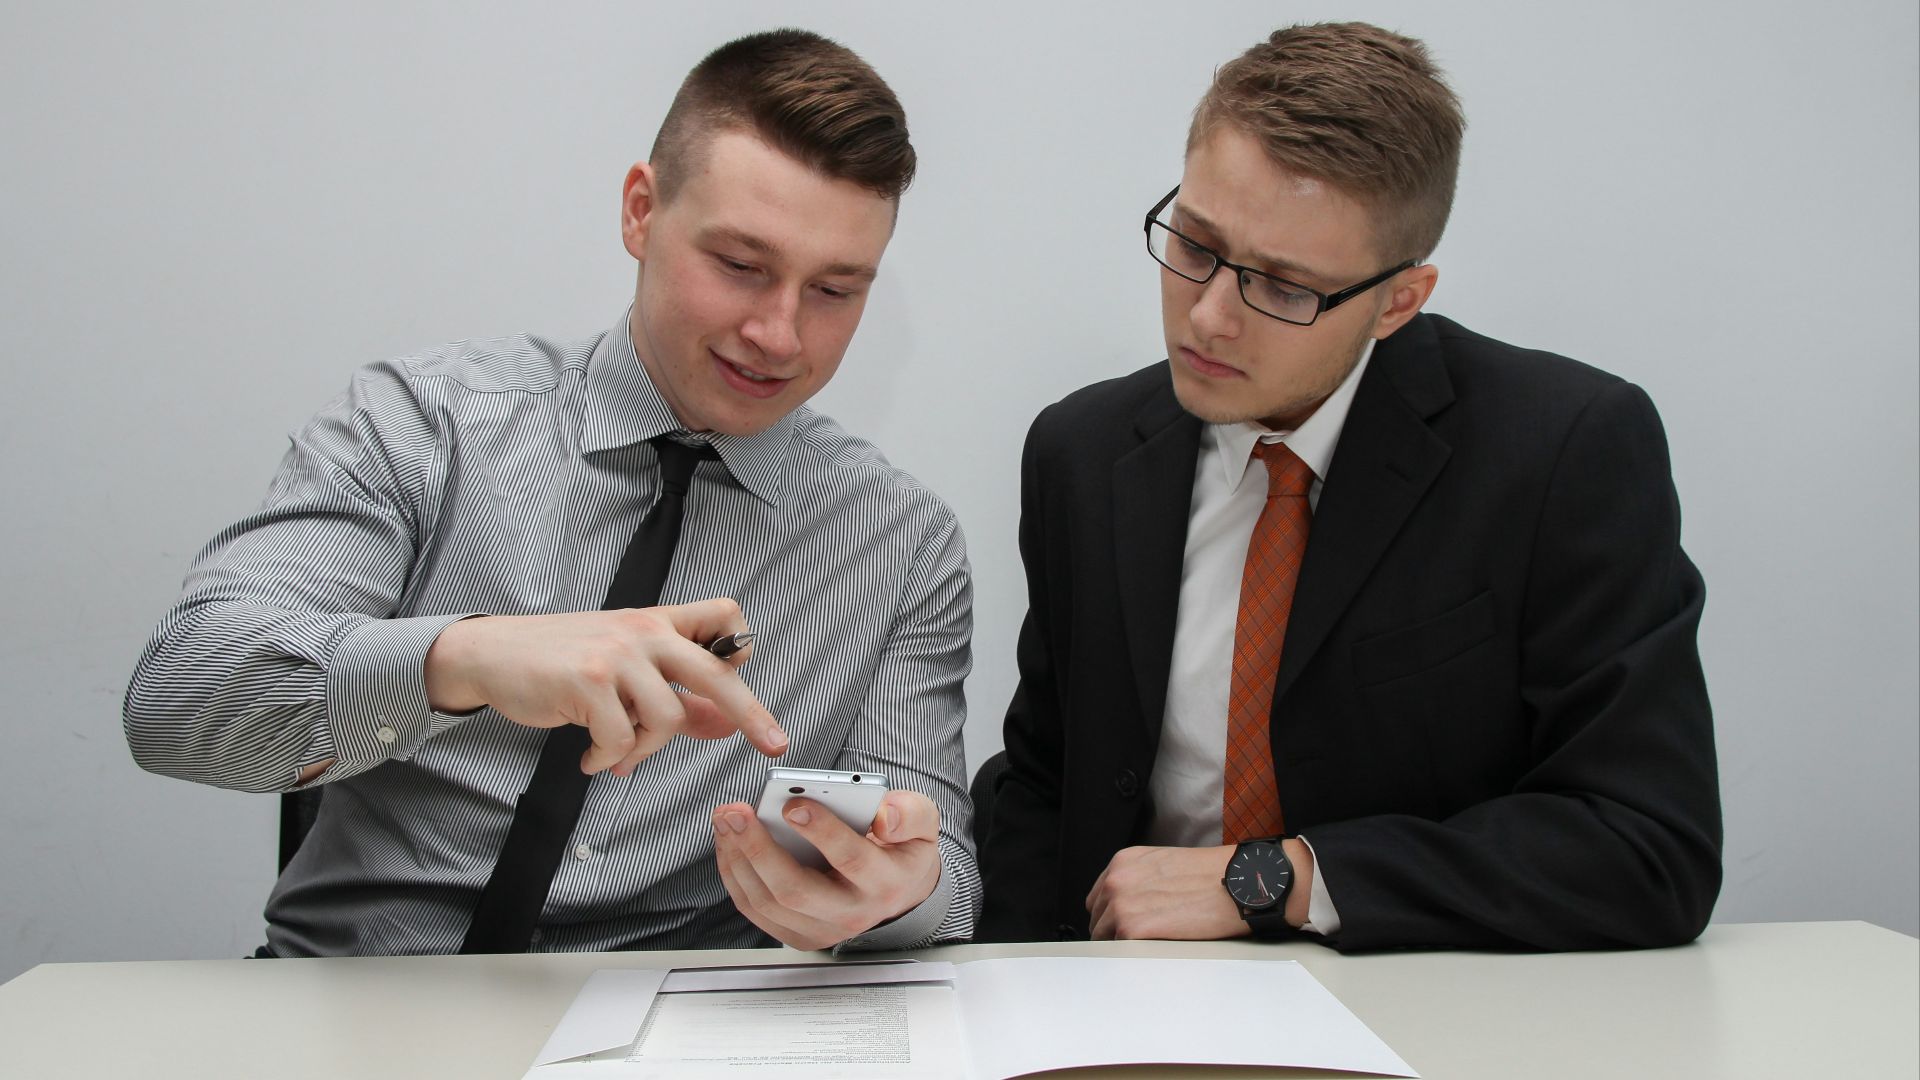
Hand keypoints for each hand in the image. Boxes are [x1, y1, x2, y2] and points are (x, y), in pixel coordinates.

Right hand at [422, 597, 786, 774]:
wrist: (494, 654)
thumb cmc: (563, 661)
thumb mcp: (625, 670)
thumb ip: (677, 696)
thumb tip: (726, 724)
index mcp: (658, 622)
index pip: (722, 615)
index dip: (739, 645)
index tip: (744, 672)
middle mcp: (643, 631)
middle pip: (715, 672)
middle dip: (751, 713)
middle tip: (774, 744)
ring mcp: (616, 655)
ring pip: (666, 719)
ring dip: (644, 750)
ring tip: (618, 752)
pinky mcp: (587, 681)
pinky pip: (622, 739)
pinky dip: (610, 758)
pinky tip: (593, 756)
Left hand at [712, 789, 941, 949]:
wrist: (898, 890)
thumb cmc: (902, 848)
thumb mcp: (922, 823)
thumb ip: (909, 814)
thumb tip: (882, 817)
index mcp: (885, 882)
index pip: (850, 859)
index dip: (821, 831)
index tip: (793, 804)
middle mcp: (852, 914)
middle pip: (795, 890)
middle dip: (759, 848)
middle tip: (736, 811)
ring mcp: (822, 931)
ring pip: (768, 902)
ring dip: (738, 859)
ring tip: (725, 819)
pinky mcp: (798, 935)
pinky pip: (756, 909)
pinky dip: (735, 874)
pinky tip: (728, 841)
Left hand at [1086, 845, 1247, 939]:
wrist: (1236, 883)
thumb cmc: (1211, 874)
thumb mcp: (1164, 864)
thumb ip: (1139, 880)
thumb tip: (1129, 905)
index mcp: (1123, 862)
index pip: (1098, 898)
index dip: (1110, 914)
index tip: (1121, 924)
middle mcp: (1117, 880)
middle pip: (1097, 918)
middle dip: (1113, 930)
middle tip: (1139, 941)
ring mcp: (1121, 905)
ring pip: (1103, 937)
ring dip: (1121, 945)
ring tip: (1148, 948)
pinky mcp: (1131, 929)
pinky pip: (1117, 949)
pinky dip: (1130, 954)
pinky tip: (1152, 951)